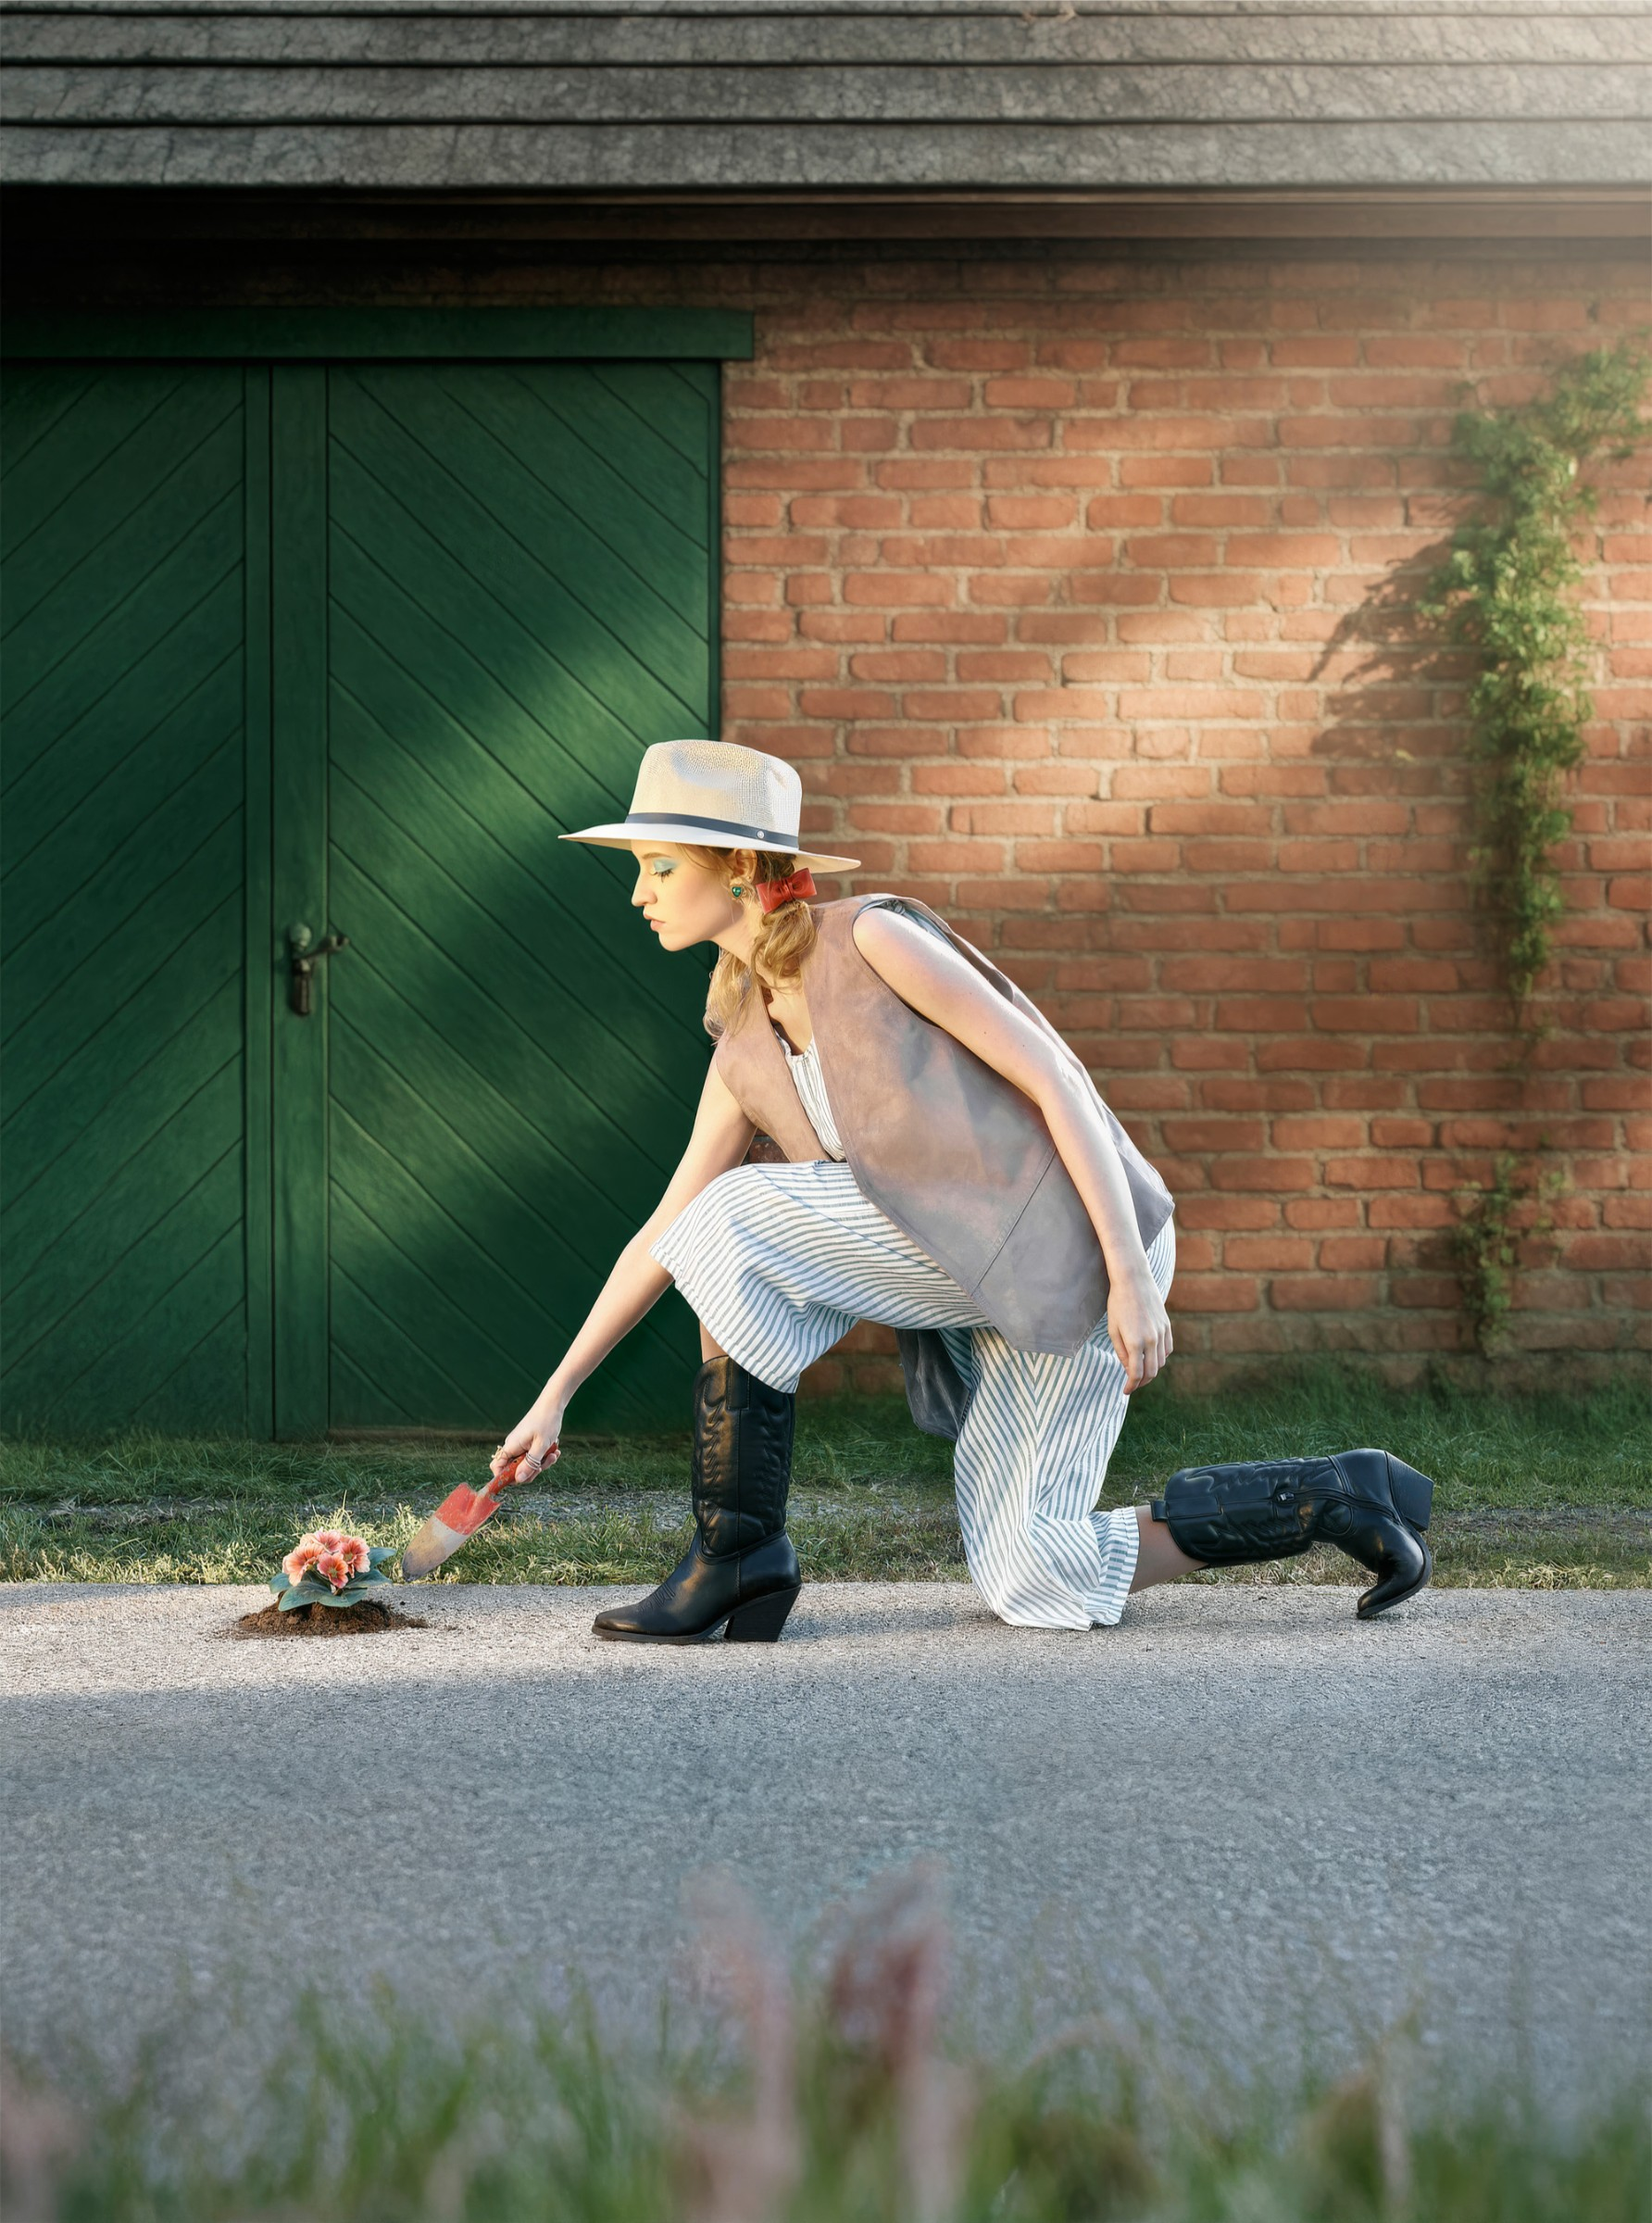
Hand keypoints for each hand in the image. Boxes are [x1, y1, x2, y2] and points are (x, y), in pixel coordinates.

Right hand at [491, 1395, 563, 1484]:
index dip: (505, 1477)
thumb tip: (518, 1480)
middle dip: (532, 1470)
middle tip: (544, 1464)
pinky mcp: (529, 1443)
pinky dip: (544, 1456)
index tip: (523, 1479)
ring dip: (542, 1463)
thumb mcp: (540, 1446)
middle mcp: (513, 1447)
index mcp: (511, 1446)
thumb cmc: (546, 1421)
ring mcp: (521, 1445)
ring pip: (528, 1464)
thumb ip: (530, 1464)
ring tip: (554, 1454)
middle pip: (516, 1470)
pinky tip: (555, 1450)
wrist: (553, 1404)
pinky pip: (534, 1456)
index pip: (497, 1468)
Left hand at [1107, 1267, 1172, 1393]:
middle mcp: (1152, 1339)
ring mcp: (1162, 1332)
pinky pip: (1168, 1349)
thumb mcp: (1113, 1329)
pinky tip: (1151, 1357)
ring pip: (1161, 1362)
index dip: (1131, 1386)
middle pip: (1151, 1372)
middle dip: (1141, 1382)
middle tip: (1132, 1384)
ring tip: (1140, 1371)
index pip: (1136, 1374)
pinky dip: (1160, 1357)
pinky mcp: (1167, 1326)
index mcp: (1135, 1342)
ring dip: (1151, 1370)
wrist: (1134, 1280)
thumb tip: (1129, 1370)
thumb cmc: (1118, 1304)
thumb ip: (1122, 1352)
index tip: (1126, 1391)